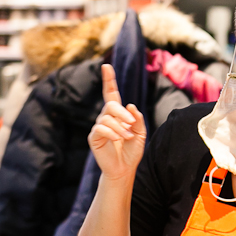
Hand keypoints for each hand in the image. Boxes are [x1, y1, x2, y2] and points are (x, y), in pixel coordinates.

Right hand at [88, 64, 145, 180]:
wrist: (124, 169)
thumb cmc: (132, 151)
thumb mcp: (141, 133)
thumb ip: (138, 119)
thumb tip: (130, 105)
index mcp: (117, 114)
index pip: (111, 93)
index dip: (109, 80)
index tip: (106, 66)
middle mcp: (106, 117)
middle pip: (111, 104)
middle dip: (122, 112)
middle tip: (131, 124)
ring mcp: (99, 127)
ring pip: (107, 118)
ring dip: (120, 127)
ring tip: (128, 137)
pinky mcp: (94, 137)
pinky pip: (101, 129)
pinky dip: (111, 133)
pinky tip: (117, 140)